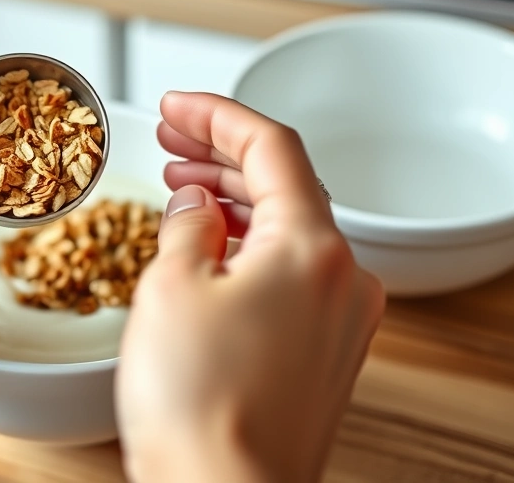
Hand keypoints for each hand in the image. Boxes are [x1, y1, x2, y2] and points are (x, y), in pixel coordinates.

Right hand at [116, 92, 384, 482]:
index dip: (216, 114)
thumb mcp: (171, 288)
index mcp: (310, 247)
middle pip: (285, 185)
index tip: (177, 105)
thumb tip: (196, 206)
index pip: (270, 146)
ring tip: (183, 188)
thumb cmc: (199, 407)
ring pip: (289, 231)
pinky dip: (251, 249)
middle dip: (222, 156)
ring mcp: (340, 320)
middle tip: (172, 140)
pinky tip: (213, 250)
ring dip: (235, 201)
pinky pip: (292, 277)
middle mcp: (342, 279)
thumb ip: (187, 226)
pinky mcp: (325, 354)